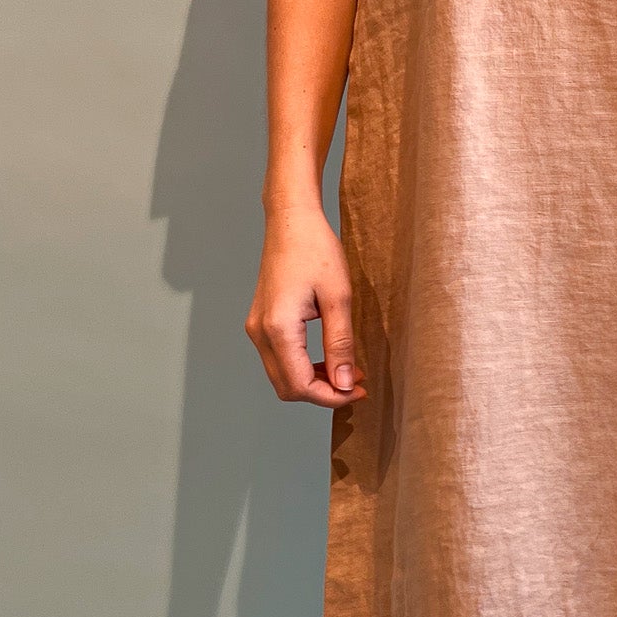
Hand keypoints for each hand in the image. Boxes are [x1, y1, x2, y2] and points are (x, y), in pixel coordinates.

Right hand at [245, 203, 367, 406]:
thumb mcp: (338, 298)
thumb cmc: (316, 250)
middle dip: (323, 393)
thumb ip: (340, 344)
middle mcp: (260, 332)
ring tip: (347, 371)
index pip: (300, 385)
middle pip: (287, 387)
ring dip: (314, 381)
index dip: (331, 396)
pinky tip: (329, 358)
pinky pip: (280, 358)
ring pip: (282, 376)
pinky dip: (303, 367)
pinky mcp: (261, 321)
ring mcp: (256, 327)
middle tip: (356, 383)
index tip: (359, 390)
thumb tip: (343, 383)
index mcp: (278, 328)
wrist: (291, 220)